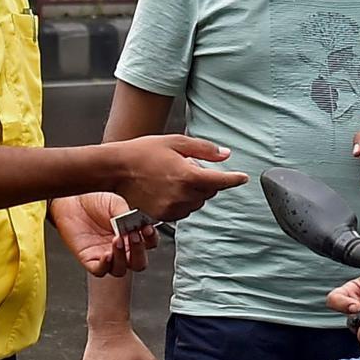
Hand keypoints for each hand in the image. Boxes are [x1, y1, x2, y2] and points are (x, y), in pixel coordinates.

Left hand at [50, 192, 156, 276]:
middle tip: (134, 237)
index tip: (147, 229)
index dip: (151, 239)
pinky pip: (100, 270)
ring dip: (122, 257)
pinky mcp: (89, 259)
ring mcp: (106, 254)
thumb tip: (136, 224)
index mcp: (132, 234)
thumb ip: (128, 215)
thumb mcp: (116, 202)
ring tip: (117, 240)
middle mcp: (121, 247)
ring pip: (120, 269)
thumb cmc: (94, 199)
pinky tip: (107, 254)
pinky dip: (105, 265)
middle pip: (138, 262)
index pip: (149, 243)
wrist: (73, 200)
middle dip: (138, 252)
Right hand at [112, 134, 246, 220]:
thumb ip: (204, 149)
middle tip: (188, 167)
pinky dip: (183, 201)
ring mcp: (172, 208)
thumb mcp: (176, 142)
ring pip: (198, 202)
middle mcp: (182, 195)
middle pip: (210, 192)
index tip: (243, 178)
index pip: (221, 181)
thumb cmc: (142, 152)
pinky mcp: (163, 217)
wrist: (115, 170)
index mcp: (188, 176)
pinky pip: (184, 210)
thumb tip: (226, 155)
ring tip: (174, 177)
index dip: (234, 179)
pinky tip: (169, 189)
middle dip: (207, 180)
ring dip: (195, 192)